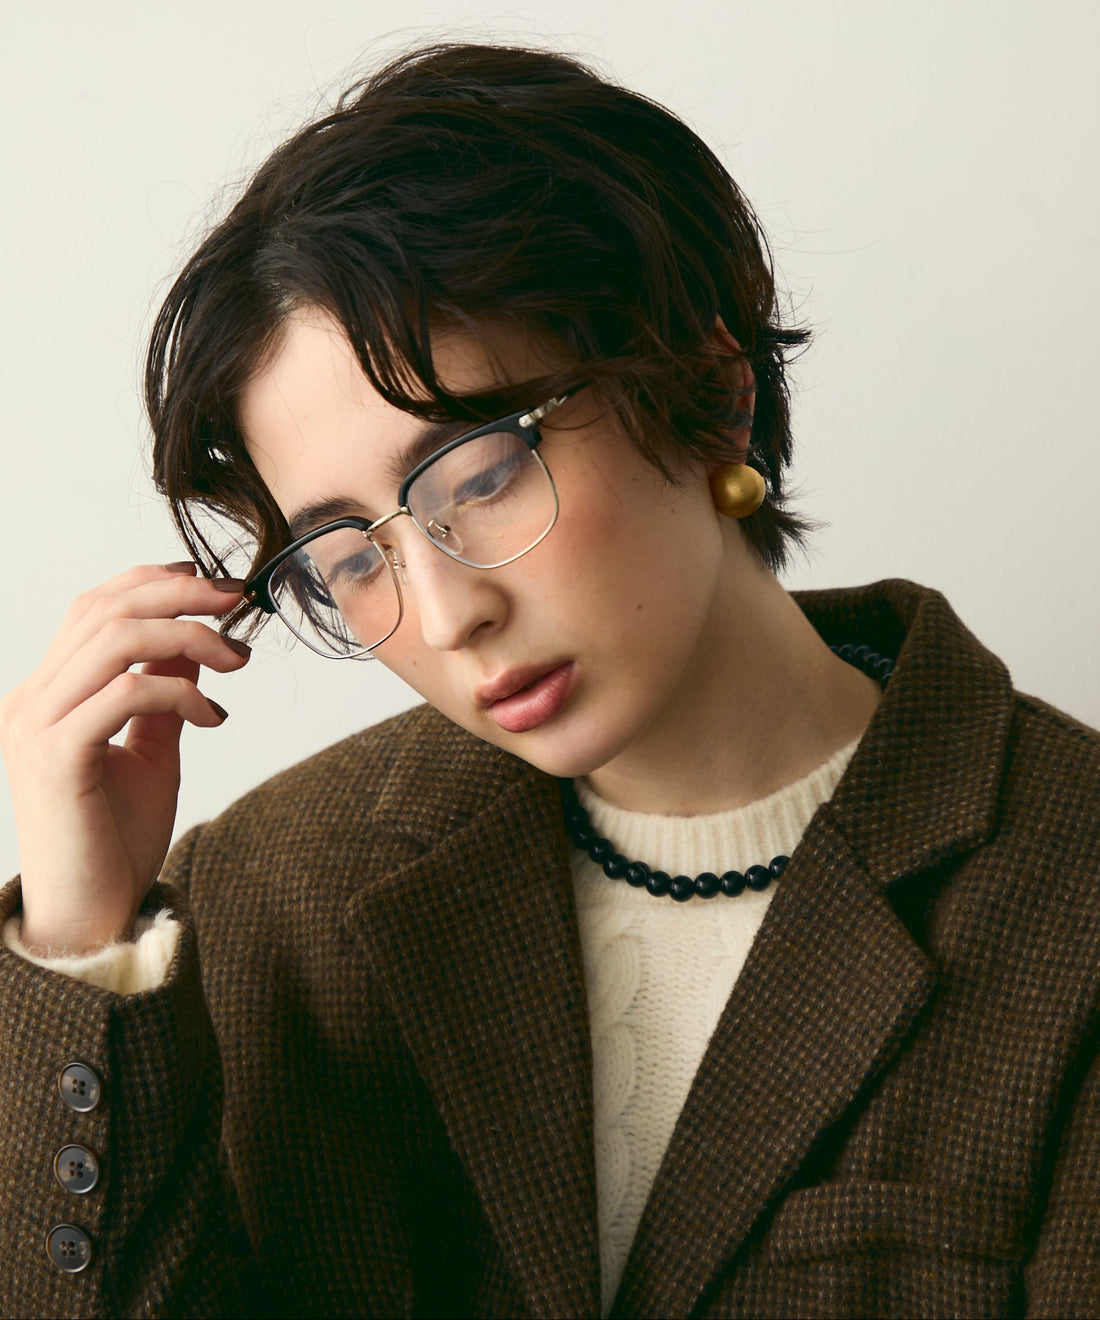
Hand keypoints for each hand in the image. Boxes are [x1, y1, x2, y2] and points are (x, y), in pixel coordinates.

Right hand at [0, 563, 251, 955]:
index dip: (154, 582)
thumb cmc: (116, 839)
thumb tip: (193, 642)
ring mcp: (36, 726)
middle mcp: (31, 700)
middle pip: (104, 609)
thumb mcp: (151, 749)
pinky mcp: (55, 756)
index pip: (93, 608)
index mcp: (48, 694)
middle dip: (180, 594)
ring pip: (115, 640)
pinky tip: (212, 715)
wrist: (93, 915)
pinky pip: (125, 693)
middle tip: (237, 602)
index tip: (214, 584)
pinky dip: (179, 691)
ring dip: (189, 636)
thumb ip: (162, 693)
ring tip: (234, 659)